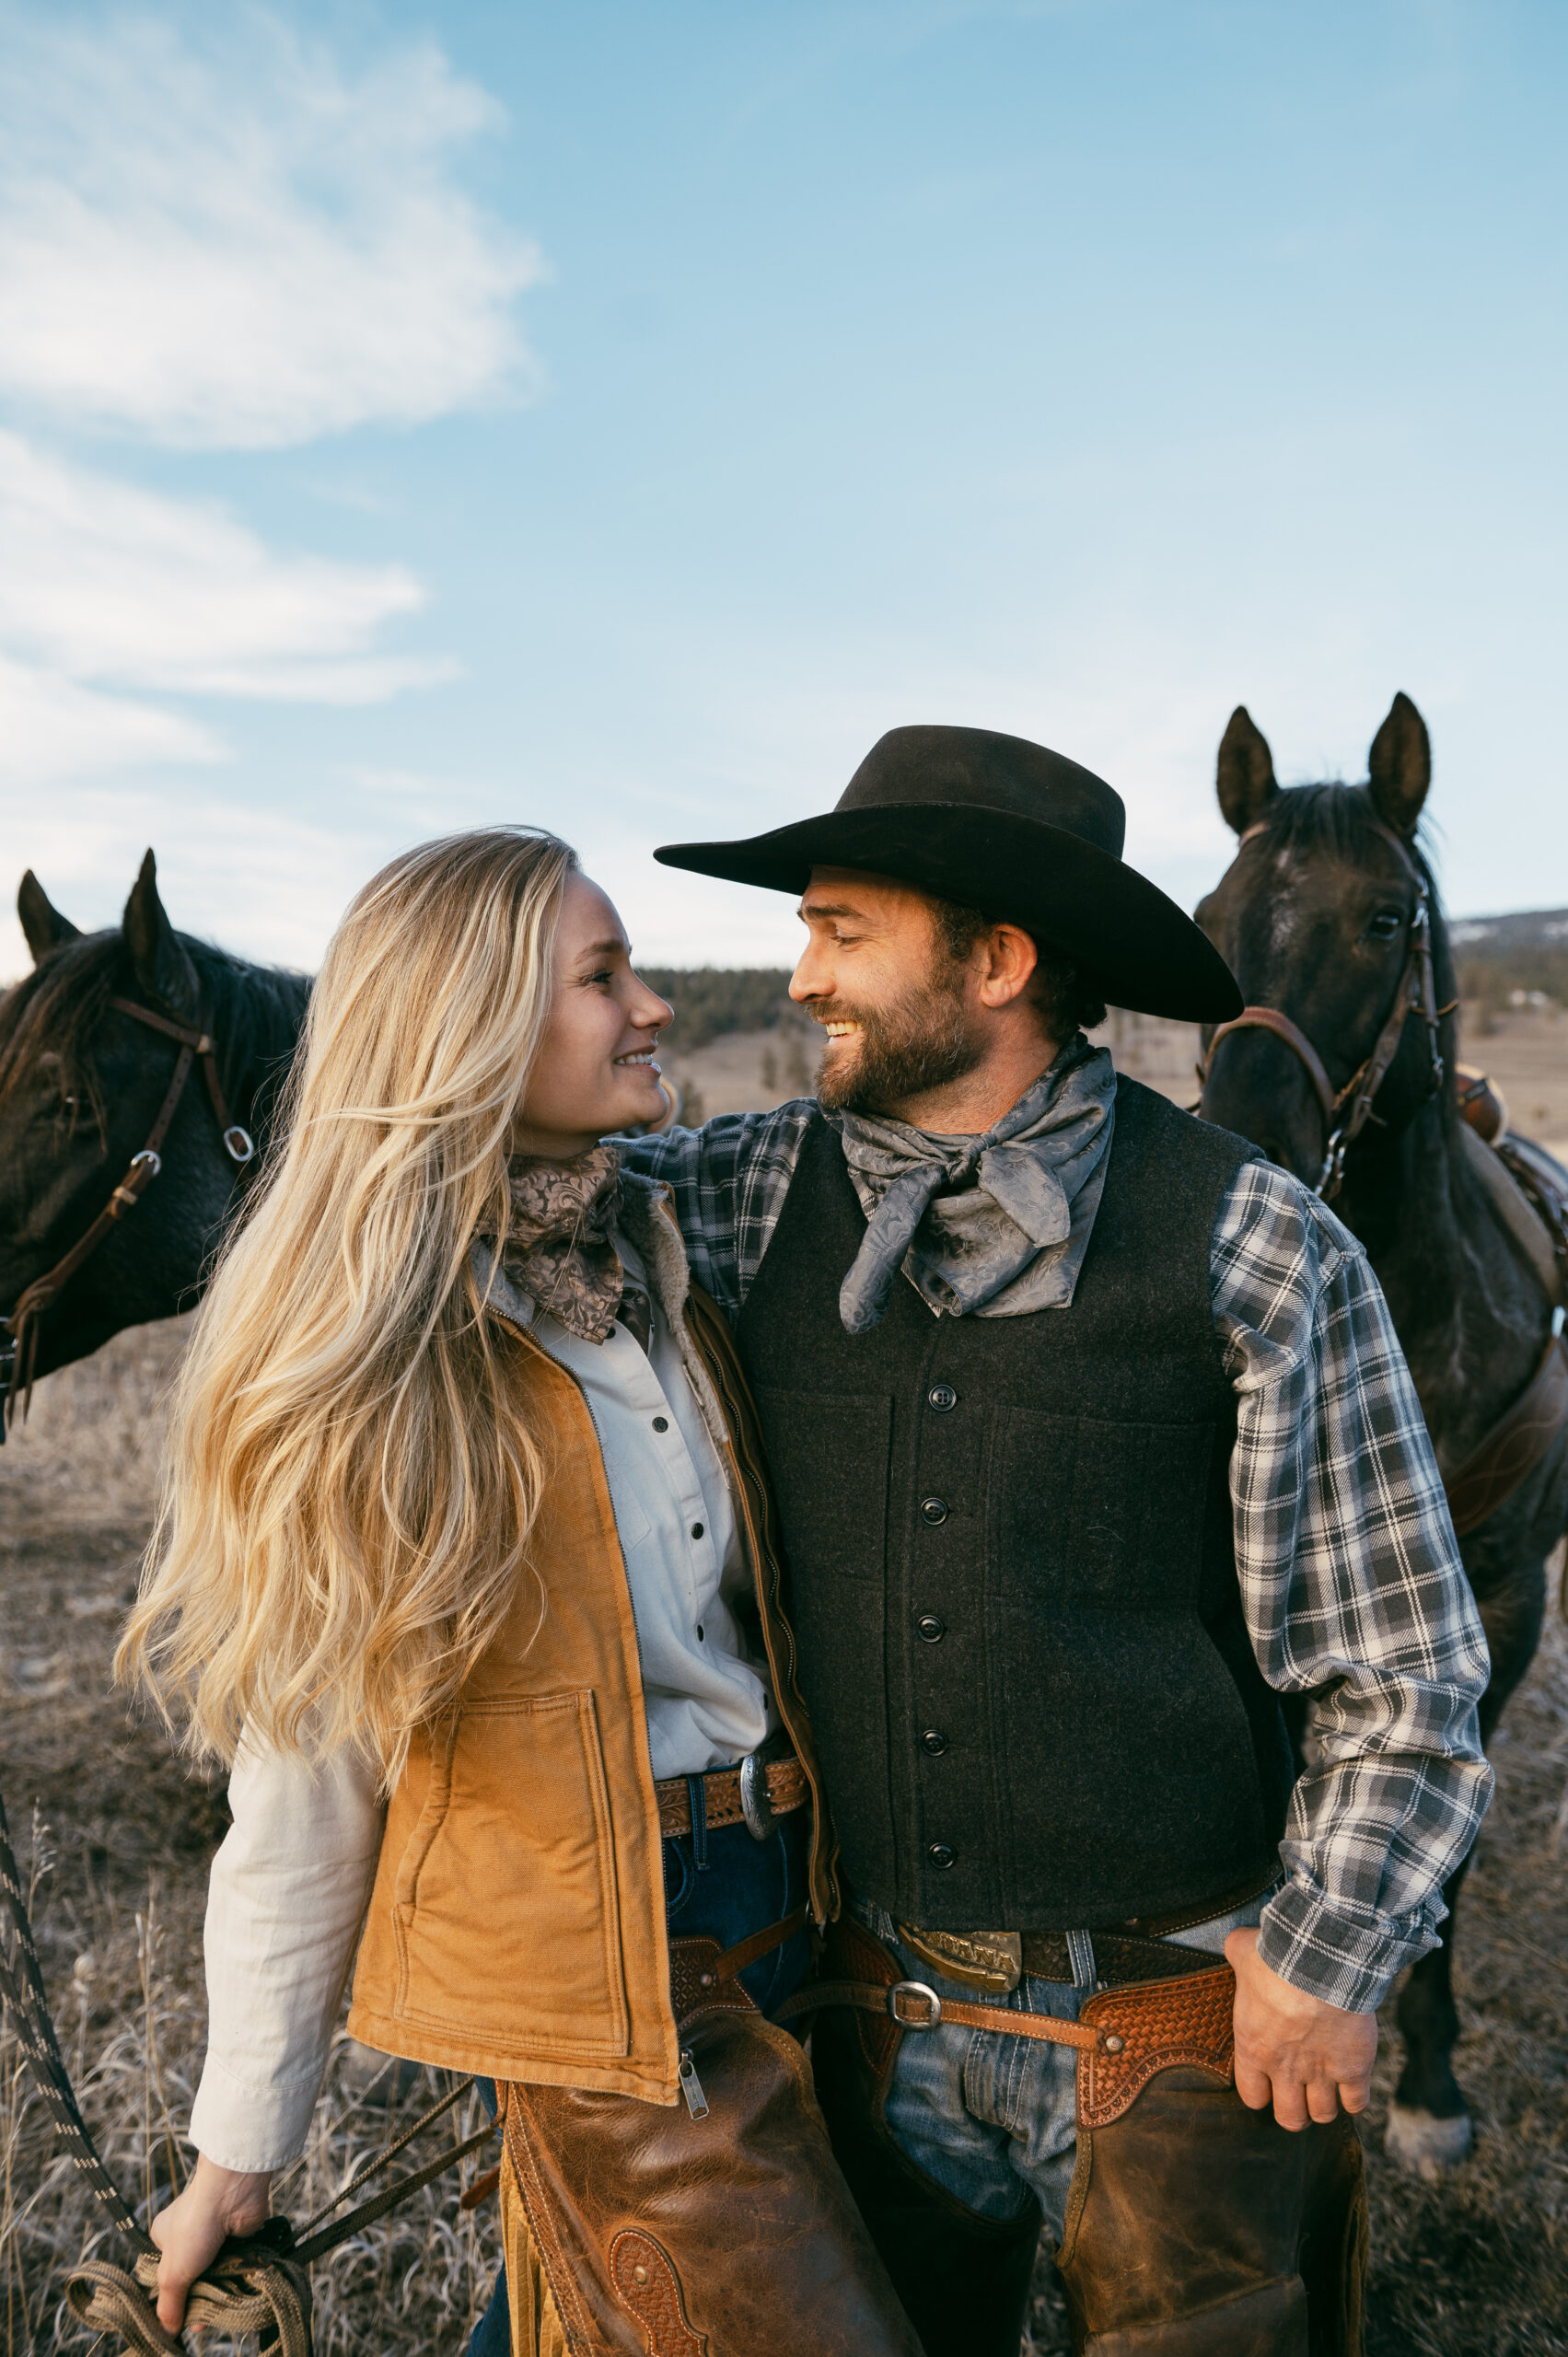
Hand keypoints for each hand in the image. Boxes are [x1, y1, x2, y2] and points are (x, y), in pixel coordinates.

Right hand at [150, 2154, 272, 2334]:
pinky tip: (236, 2295)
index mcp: (164, 2238)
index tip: (176, 2321)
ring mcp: (214, 2237)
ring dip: (218, 2292)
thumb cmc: (195, 2226)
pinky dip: (235, 2279)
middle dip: (196, 2299)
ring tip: (218, 2314)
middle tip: (200, 2324)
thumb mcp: (173, 2273)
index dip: (170, 2299)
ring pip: (214, 2275)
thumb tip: (167, 2333)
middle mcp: (188, 2236)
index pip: (163, 2276)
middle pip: (191, 2278)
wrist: (233, 2195)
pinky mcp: (237, 2238)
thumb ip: (170, 2305)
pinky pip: (234, 2267)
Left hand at [1225, 1926, 1376, 2130]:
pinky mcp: (1354, 2070)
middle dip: (1294, 2111)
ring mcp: (1321, 2073)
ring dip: (1324, 2106)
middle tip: (1299, 2096)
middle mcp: (1285, 2070)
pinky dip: (1355, 2099)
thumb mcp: (1242, 1952)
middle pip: (1290, 2118)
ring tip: (1326, 2091)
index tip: (1269, 2082)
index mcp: (1253, 2048)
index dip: (1262, 2092)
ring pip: (1323, 2115)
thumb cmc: (1276, 1956)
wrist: (1320, 1963)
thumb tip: (1234, 1945)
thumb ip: (1235, 1954)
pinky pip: (1356, 2103)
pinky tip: (1352, 2085)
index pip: (1252, 2096)